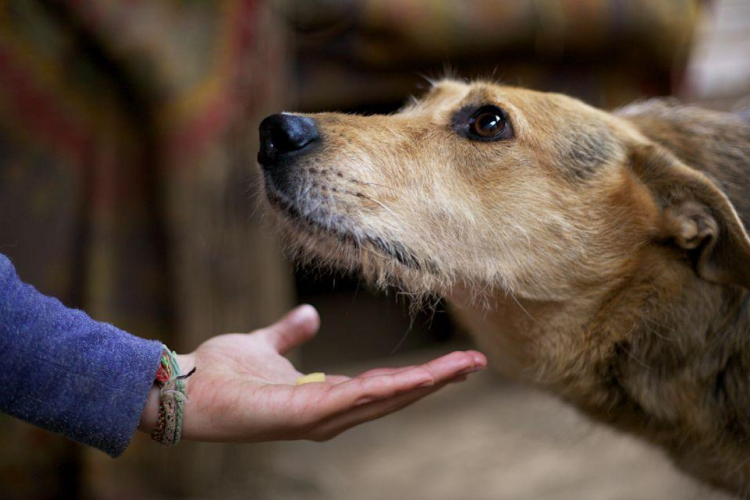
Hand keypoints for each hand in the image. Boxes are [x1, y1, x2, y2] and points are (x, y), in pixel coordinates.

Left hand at [139, 305, 486, 441]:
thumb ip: (290, 331)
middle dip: (437, 381)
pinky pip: (356, 399)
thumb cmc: (222, 372)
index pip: (383, 386)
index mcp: (326, 397)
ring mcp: (320, 418)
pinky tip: (420, 379)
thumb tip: (312, 313)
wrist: (185, 388)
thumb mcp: (266, 344)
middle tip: (476, 362)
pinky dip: (391, 389)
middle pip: (395, 396)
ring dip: (426, 384)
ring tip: (462, 367)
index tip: (452, 362)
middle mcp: (330, 413)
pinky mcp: (306, 414)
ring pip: (385, 398)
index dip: (419, 376)